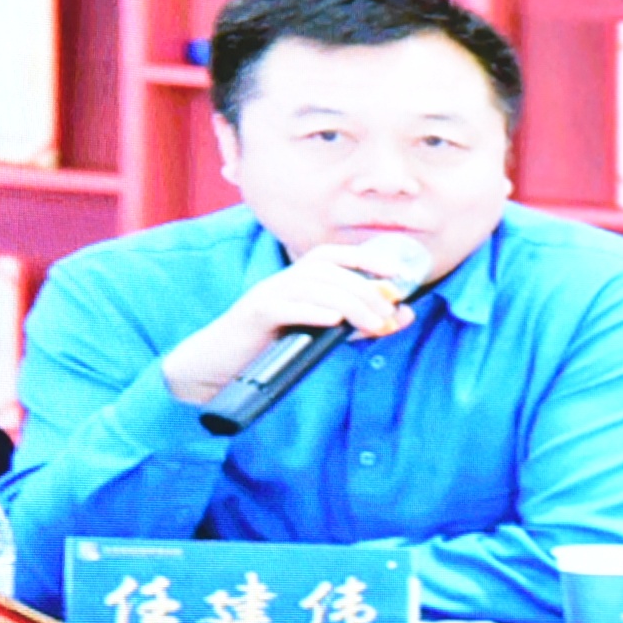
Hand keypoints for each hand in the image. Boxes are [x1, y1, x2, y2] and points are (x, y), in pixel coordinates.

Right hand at [158, 240, 418, 405]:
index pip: (335, 255)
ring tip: (374, 325)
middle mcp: (284, 279)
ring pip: (313, 287)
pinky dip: (311, 311)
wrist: (219, 367)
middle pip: (331, 273)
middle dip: (366, 292)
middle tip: (389, 317)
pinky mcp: (254, 314)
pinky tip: (333, 321)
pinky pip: (284, 306)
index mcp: (299, 279)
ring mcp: (267, 294)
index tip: (397, 273)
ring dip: (350, 304)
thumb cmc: (273, 348)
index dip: (367, 258)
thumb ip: (361, 324)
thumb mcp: (322, 334)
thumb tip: (403, 315)